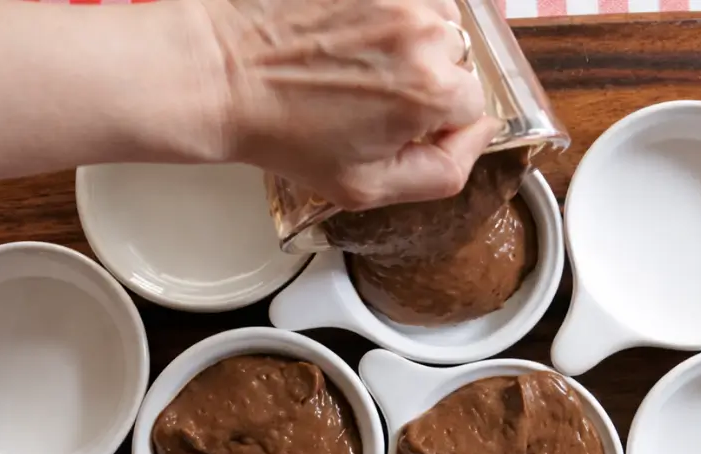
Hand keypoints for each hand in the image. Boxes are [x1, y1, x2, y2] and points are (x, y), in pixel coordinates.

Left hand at [189, 0, 498, 208]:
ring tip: (359, 59)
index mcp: (435, 92)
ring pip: (437, 20)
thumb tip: (479, 137)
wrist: (220, 74)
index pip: (474, 106)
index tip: (399, 124)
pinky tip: (351, 31)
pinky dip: (388, 12)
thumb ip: (442, 173)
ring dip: (411, 39)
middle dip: (426, 79)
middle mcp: (425, 33)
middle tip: (370, 94)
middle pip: (460, 59)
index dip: (438, 122)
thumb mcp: (366, 188)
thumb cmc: (283, 131)